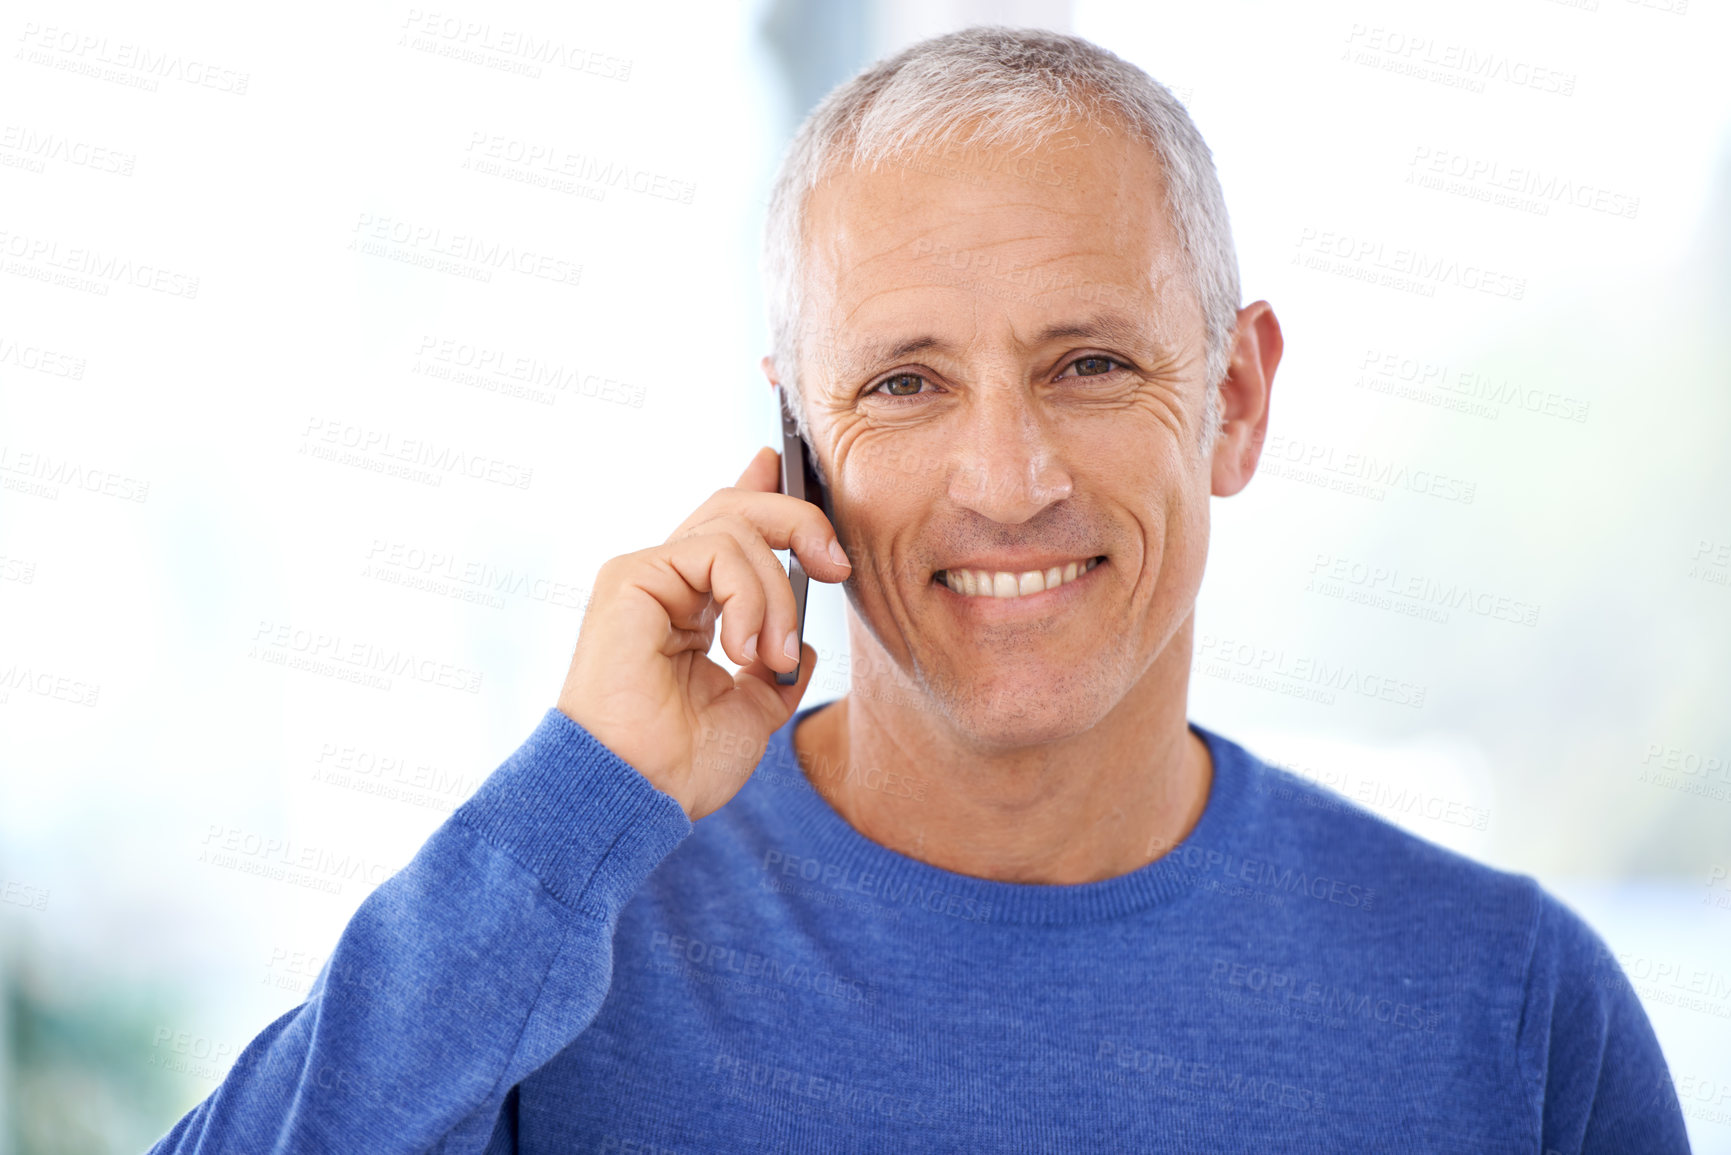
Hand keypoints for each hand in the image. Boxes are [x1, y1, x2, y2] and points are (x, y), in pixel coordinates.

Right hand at [555, 447, 851, 819]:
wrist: (638, 793)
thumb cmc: (681, 764)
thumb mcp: (754, 708)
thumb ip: (778, 667)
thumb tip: (804, 644)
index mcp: (690, 606)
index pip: (727, 527)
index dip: (760, 488)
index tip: (784, 463)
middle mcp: (666, 582)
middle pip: (739, 508)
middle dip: (800, 522)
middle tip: (835, 569)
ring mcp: (646, 574)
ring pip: (737, 527)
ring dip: (777, 594)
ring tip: (771, 655)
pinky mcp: (632, 576)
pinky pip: (715, 551)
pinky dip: (750, 597)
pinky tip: (742, 649)